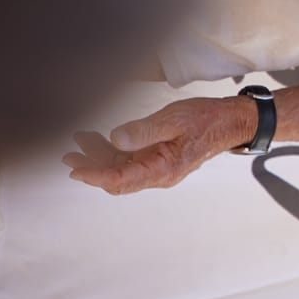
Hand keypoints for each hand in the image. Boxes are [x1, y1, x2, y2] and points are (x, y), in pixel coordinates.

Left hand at [62, 97, 254, 194]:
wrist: (230, 122)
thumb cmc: (206, 120)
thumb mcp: (174, 119)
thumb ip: (143, 131)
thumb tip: (115, 139)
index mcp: (162, 169)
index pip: (120, 180)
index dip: (94, 175)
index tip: (75, 169)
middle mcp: (158, 175)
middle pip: (116, 179)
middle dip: (91, 168)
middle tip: (69, 155)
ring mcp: (158, 168)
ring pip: (121, 170)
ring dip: (100, 158)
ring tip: (81, 141)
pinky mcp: (158, 160)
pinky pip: (130, 162)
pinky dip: (113, 153)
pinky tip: (102, 140)